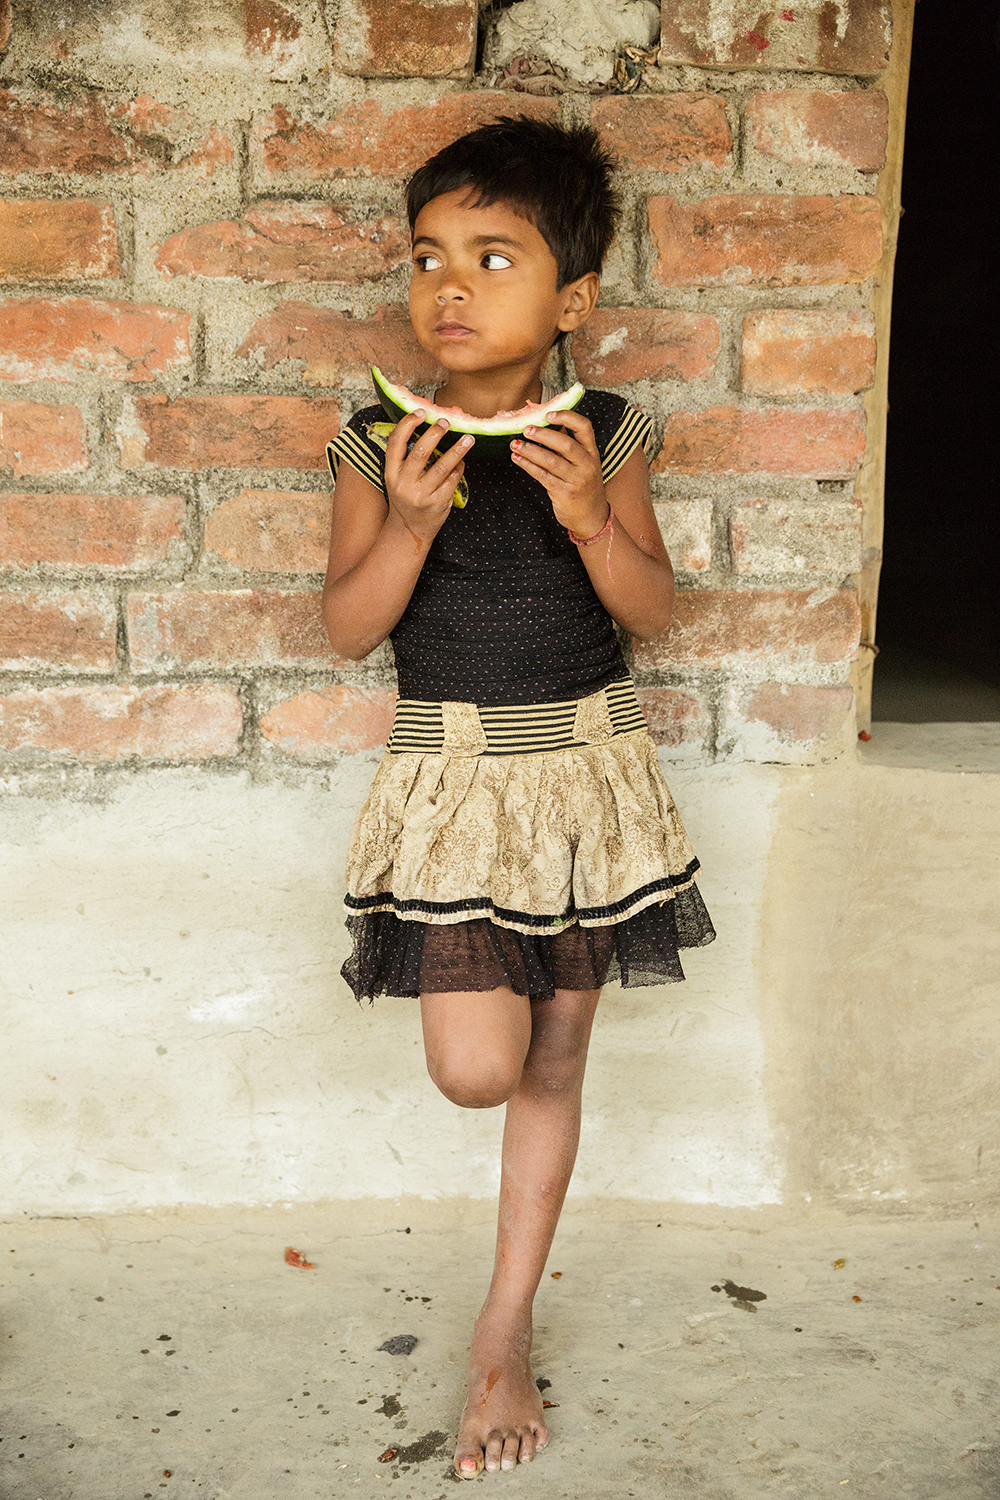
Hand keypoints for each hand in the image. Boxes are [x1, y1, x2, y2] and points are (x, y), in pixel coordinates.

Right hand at [383, 410, 473, 543]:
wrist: (409, 529)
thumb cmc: (406, 496)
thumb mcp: (397, 478)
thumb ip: (405, 457)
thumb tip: (424, 426)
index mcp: (391, 473)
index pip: (396, 442)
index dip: (407, 423)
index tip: (421, 412)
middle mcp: (403, 484)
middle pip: (421, 452)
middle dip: (435, 433)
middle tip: (446, 422)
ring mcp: (421, 495)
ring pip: (442, 467)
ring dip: (457, 450)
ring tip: (468, 439)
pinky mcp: (437, 504)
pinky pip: (452, 481)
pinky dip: (459, 469)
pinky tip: (462, 462)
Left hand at [510, 410, 608, 537]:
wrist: (591, 517)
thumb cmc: (583, 486)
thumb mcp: (583, 464)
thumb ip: (568, 447)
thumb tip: (544, 426)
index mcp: (592, 453)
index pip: (584, 427)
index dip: (567, 417)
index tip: (548, 414)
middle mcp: (587, 465)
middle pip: (565, 444)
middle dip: (543, 435)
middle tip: (526, 429)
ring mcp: (576, 480)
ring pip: (551, 461)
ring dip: (530, 451)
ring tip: (515, 444)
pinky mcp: (564, 493)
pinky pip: (542, 476)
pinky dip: (528, 466)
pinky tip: (517, 458)